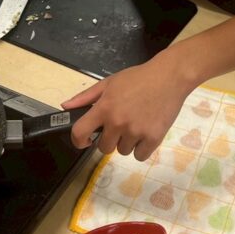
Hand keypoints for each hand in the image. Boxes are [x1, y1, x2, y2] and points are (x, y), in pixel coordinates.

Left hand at [62, 52, 196, 160]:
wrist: (169, 77)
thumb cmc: (137, 78)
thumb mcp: (109, 83)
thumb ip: (85, 97)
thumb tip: (66, 107)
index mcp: (104, 108)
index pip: (79, 132)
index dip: (78, 141)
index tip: (84, 141)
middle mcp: (118, 122)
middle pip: (103, 148)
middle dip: (109, 139)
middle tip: (119, 125)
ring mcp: (136, 132)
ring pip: (123, 151)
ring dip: (126, 142)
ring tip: (136, 124)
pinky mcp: (153, 138)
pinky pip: (140, 156)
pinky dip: (141, 148)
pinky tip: (145, 131)